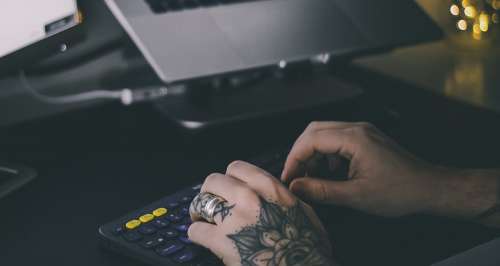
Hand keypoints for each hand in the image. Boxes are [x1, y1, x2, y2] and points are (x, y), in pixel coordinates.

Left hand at [188, 161, 335, 265]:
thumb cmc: (308, 248)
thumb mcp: (303, 212)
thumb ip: (283, 197)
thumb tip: (277, 193)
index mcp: (269, 188)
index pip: (236, 168)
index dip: (228, 179)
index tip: (228, 189)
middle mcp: (249, 197)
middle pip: (213, 181)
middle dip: (210, 193)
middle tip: (211, 204)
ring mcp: (233, 218)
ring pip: (201, 203)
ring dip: (199, 212)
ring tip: (202, 220)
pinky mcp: (221, 241)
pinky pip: (195, 230)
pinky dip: (196, 234)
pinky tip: (202, 239)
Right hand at [281, 121, 444, 216]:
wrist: (430, 188)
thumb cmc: (399, 192)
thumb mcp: (356, 196)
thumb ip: (322, 190)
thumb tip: (295, 187)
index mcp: (354, 139)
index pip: (311, 140)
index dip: (294, 158)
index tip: (288, 178)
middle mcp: (357, 129)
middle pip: (314, 131)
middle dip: (300, 153)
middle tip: (295, 176)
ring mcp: (362, 132)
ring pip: (324, 134)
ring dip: (313, 154)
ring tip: (311, 177)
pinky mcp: (366, 139)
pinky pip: (337, 140)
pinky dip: (327, 155)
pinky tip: (330, 174)